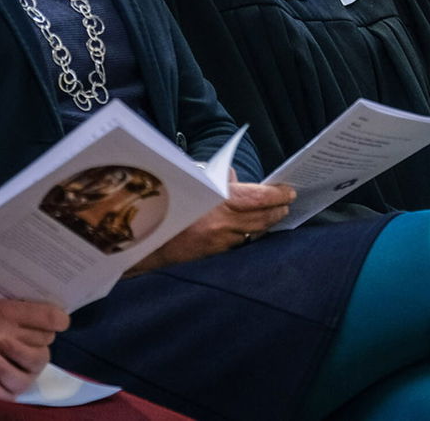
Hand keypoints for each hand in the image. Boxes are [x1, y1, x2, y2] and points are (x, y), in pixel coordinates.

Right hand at [130, 179, 293, 274]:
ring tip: (275, 214)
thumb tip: (233, 176)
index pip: (260, 198)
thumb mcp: (189, 178)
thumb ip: (214, 176)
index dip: (278, 194)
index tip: (289, 191)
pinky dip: (249, 234)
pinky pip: (239, 243)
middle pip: (262, 218)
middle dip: (277, 210)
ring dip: (266, 223)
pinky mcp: (212, 253)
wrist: (140, 237)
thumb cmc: (163, 202)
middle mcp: (222, 224)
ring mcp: (219, 242)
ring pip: (253, 232)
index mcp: (219, 200)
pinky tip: (253, 229)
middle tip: (286, 203)